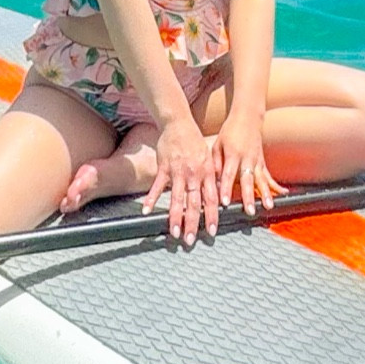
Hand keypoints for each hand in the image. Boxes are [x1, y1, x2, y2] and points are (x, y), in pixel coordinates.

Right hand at [142, 113, 217, 246]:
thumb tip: (218, 197)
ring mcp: (178, 171)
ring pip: (177, 198)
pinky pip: (157, 186)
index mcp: (207, 173)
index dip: (211, 216)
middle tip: (190, 240)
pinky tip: (146, 210)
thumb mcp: (209, 158)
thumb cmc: (194, 142)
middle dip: (192, 223)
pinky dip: (152, 198)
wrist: (179, 123)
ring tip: (174, 232)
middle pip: (194, 203)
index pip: (210, 199)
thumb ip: (212, 178)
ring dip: (175, 217)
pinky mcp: (163, 167)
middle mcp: (193, 174)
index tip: (211, 231)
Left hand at [213, 109, 281, 218]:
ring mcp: (257, 161)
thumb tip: (213, 181)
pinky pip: (269, 176)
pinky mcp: (262, 162)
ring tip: (268, 206)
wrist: (247, 117)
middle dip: (248, 196)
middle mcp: (246, 158)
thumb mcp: (217, 144)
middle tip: (249, 210)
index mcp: (233, 154)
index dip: (226, 189)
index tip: (224, 202)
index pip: (228, 174)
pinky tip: (283, 194)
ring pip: (261, 180)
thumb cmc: (230, 131)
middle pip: (247, 180)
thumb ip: (216, 163)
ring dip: (266, 194)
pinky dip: (276, 186)